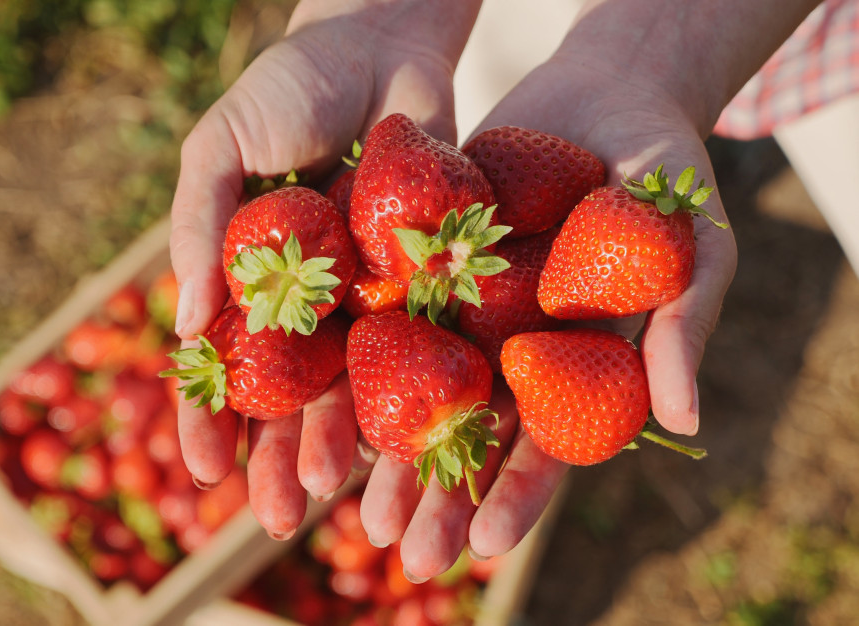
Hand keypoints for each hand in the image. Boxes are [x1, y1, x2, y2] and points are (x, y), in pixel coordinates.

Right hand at [169, 0, 479, 536]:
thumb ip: (197, 226)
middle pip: (292, 393)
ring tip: (337, 492)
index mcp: (251, 275)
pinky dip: (413, 391)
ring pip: (356, 384)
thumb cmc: (287, 85)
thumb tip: (190, 325)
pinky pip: (419, 342)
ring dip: (345, 439)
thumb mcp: (221, 146)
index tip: (202, 472)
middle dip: (281, 454)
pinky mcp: (429, 277)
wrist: (382, 39)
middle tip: (280, 515)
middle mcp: (311, 296)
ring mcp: (369, 292)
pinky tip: (407, 439)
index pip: (226, 363)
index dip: (210, 419)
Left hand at [357, 4, 743, 578]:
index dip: (520, 496)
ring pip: (418, 390)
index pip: (551, 448)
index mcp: (579, 368)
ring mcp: (469, 310)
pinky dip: (356, 358)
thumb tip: (682, 420)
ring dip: (383, 447)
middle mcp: (517, 350)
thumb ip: (682, 327)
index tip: (485, 546)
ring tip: (340, 500)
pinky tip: (317, 402)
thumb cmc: (667, 176)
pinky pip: (388, 313)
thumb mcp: (694, 247)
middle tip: (402, 551)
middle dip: (438, 495)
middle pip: (474, 436)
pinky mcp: (428, 264)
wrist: (608, 92)